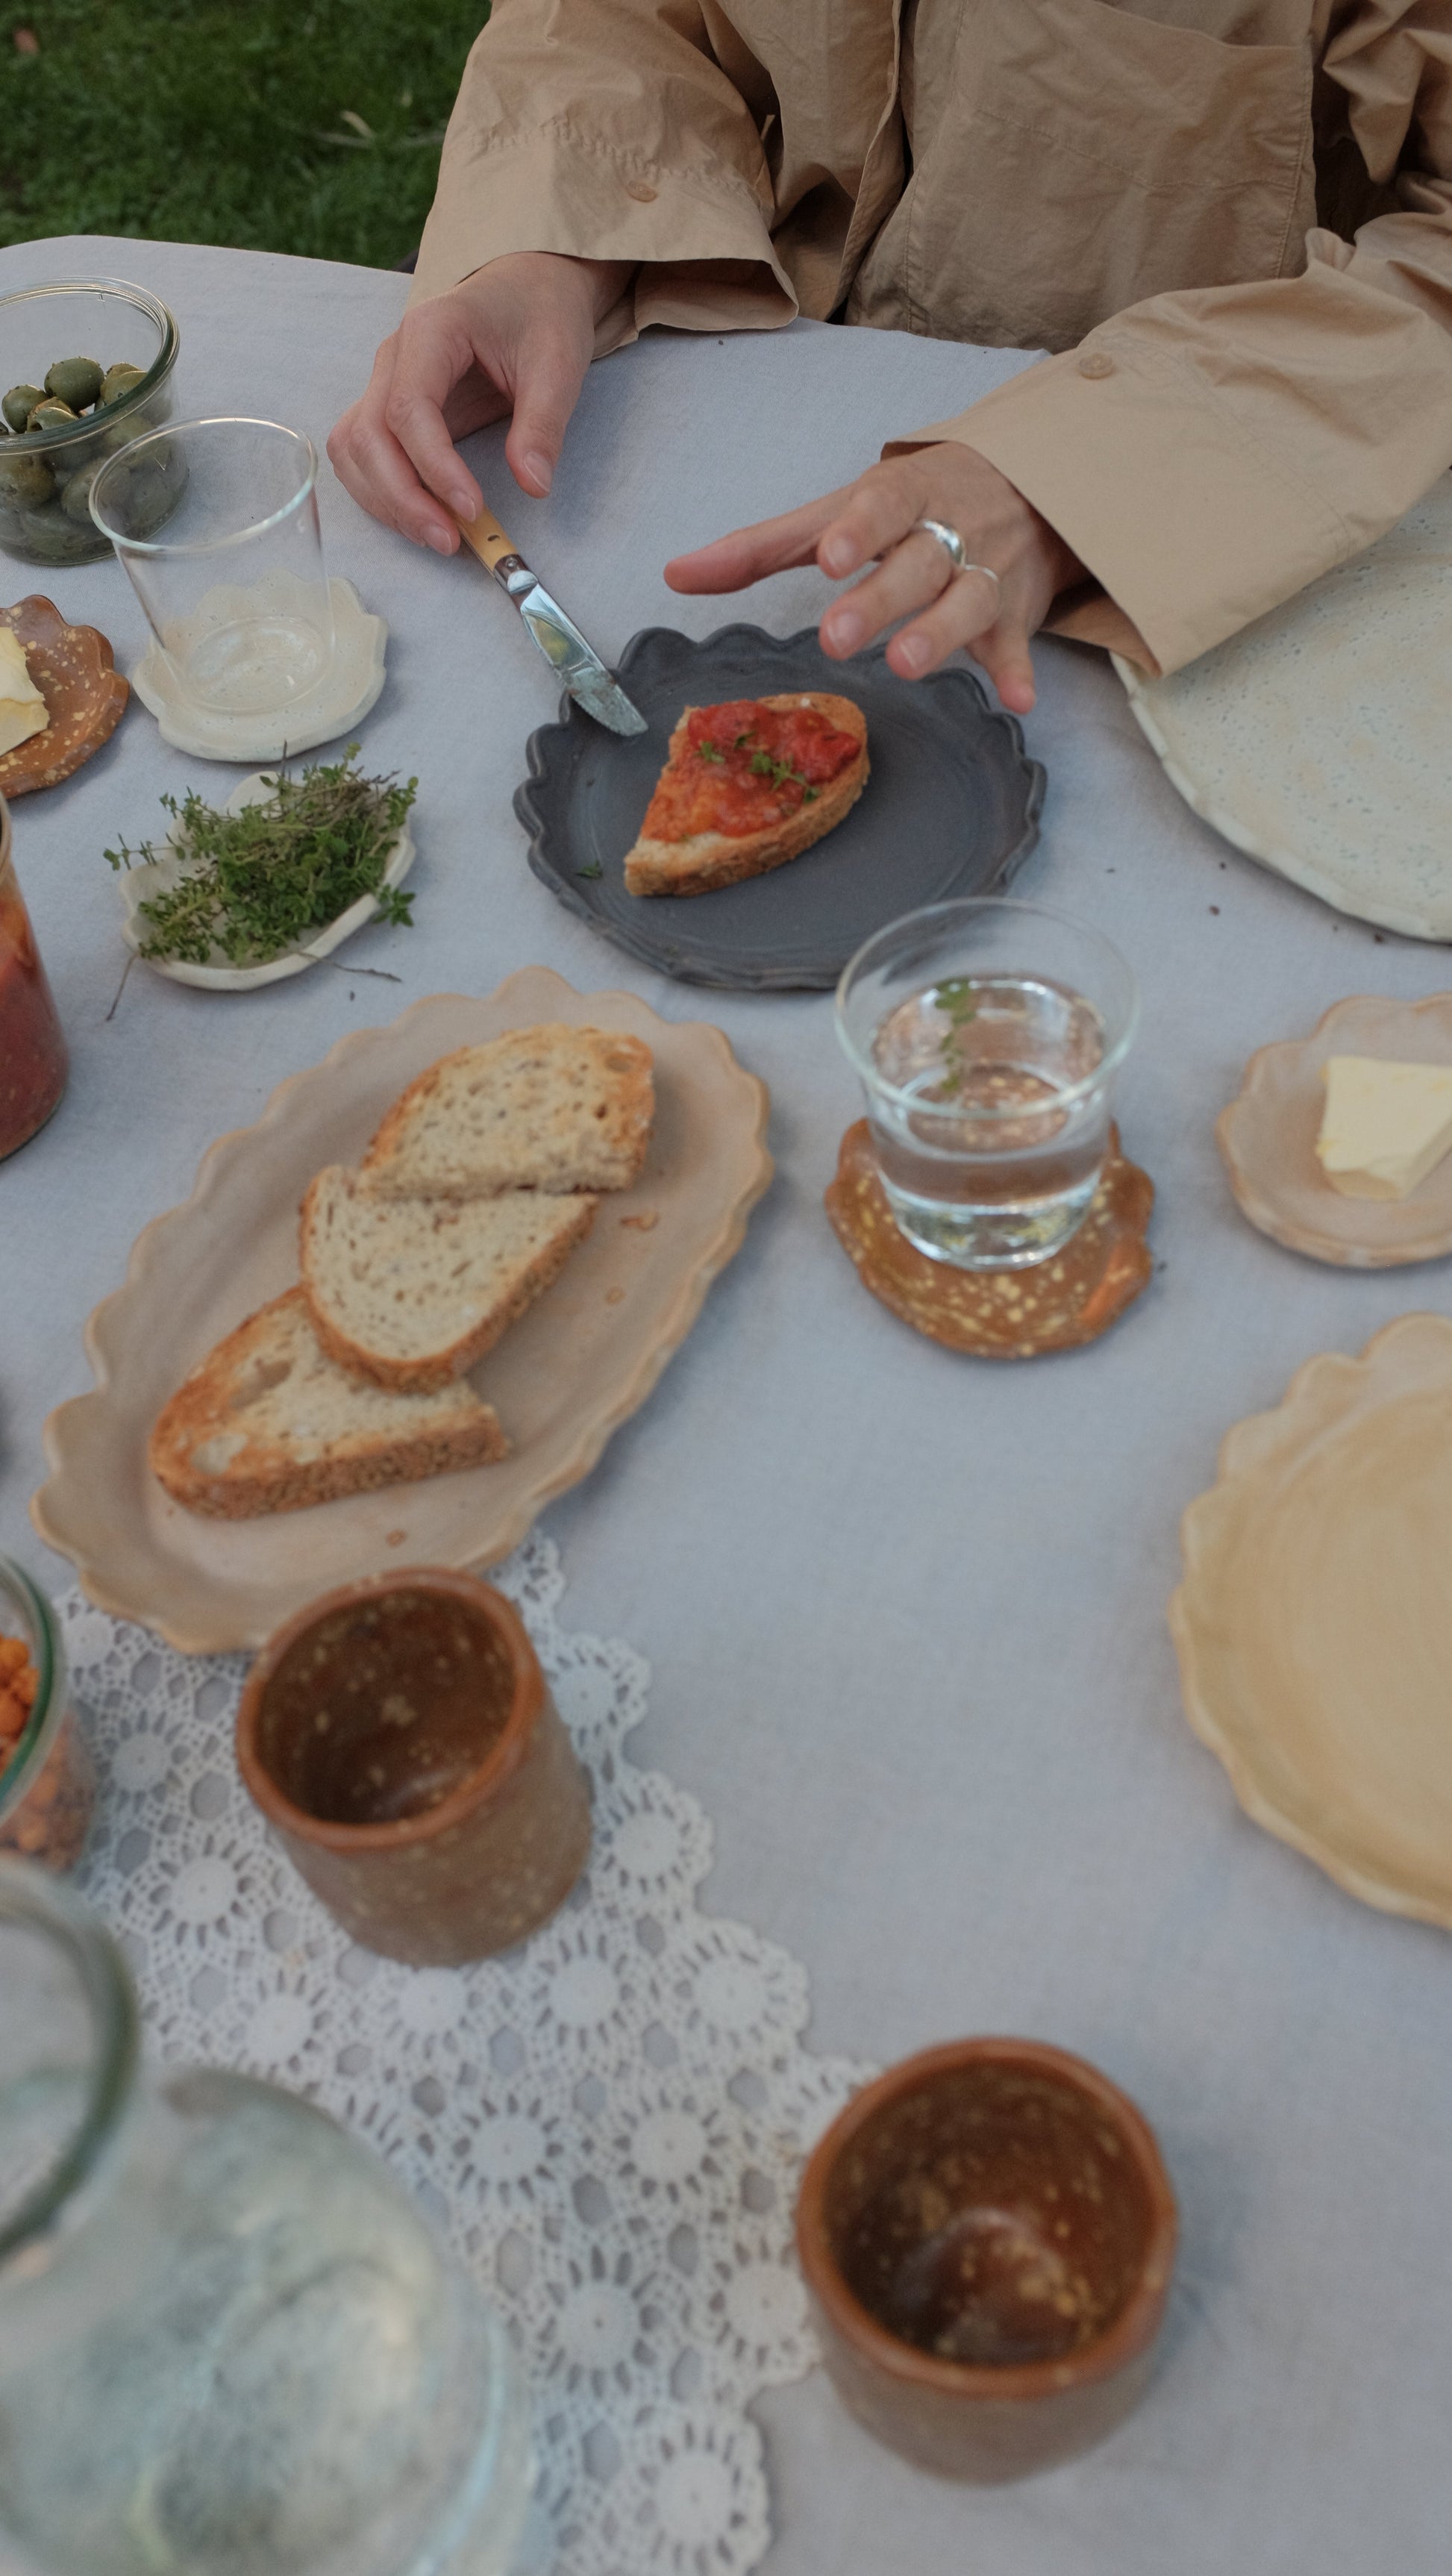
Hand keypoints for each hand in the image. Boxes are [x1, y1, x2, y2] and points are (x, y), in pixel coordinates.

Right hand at [327, 252, 633, 553]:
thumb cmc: (540, 315)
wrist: (527, 288)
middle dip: (402, 497)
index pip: (408, 409)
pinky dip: (382, 493)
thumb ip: (543, 424)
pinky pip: (363, 455)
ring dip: (386, 501)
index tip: (472, 510)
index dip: (434, 467)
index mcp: (431, 330)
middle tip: (449, 541)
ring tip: (438, 538)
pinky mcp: (389, 407)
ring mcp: (384, 381)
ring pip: (354, 449)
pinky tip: (421, 518)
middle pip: (368, 435)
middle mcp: (394, 355)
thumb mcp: (558, 362)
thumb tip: (533, 486)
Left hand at [664, 445, 1081, 713]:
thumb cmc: (913, 505)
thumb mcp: (839, 511)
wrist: (1027, 488)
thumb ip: (763, 547)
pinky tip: (1018, 700)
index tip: (827, 557)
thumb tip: (676, 574)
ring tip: (905, 665)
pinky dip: (1020, 670)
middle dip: (879, 598)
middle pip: (917, 563)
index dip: (855, 532)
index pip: (880, 507)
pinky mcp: (1014, 616)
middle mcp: (948, 532)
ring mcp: (986, 574)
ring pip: (968, 600)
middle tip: (837, 636)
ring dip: (940, 633)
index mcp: (903, 497)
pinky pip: (1018, 645)